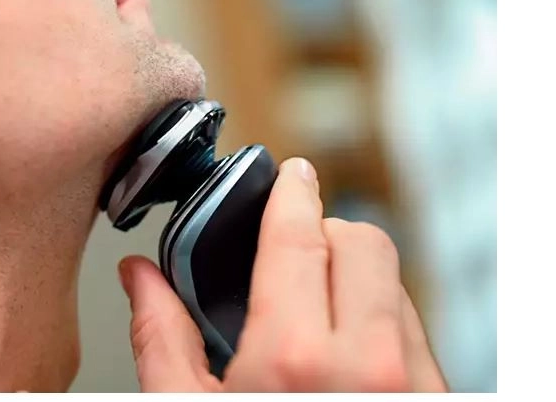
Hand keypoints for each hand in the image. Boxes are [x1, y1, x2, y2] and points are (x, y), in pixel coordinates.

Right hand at [118, 157, 447, 391]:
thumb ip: (158, 336)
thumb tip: (137, 277)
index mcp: (293, 357)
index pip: (301, 234)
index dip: (291, 191)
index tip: (287, 174)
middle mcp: (367, 364)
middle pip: (363, 242)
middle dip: (326, 232)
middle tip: (293, 250)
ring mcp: (412, 385)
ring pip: (396, 284)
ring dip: (357, 277)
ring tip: (316, 310)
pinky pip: (418, 332)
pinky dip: (384, 321)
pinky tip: (346, 353)